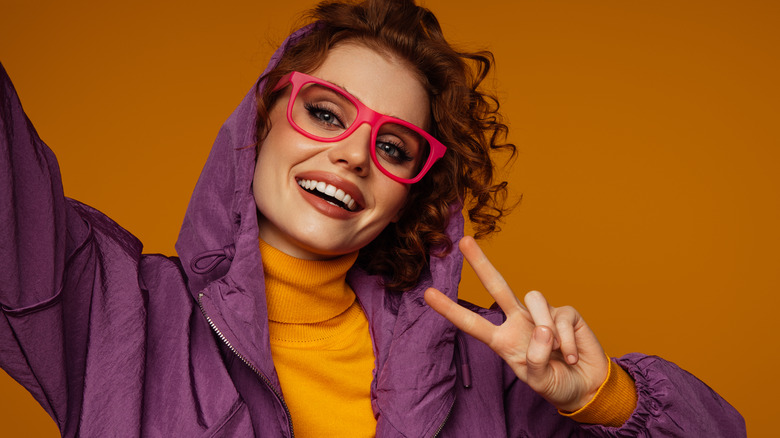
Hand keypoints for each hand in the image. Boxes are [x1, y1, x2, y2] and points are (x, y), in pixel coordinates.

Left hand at [424, 236, 608, 411]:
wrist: (587, 387)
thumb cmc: (556, 384)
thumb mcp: (539, 381)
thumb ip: (535, 360)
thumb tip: (542, 330)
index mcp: (503, 340)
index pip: (472, 323)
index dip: (450, 310)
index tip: (428, 294)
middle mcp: (519, 321)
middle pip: (497, 286)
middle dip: (481, 263)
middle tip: (464, 241)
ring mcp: (542, 314)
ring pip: (534, 299)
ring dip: (546, 330)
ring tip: (557, 354)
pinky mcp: (565, 313)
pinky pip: (561, 317)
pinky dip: (566, 341)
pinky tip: (570, 356)